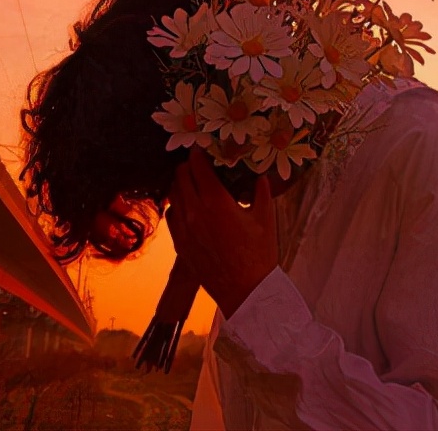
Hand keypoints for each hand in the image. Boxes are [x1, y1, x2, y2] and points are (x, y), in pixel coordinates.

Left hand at [166, 147, 277, 318]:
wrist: (246, 291)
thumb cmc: (259, 253)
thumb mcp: (266, 218)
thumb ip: (261, 192)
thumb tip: (260, 175)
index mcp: (216, 202)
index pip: (198, 167)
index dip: (199, 153)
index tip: (203, 146)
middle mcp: (195, 212)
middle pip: (181, 177)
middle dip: (189, 166)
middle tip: (200, 163)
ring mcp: (184, 230)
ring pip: (173, 196)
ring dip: (181, 184)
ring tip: (194, 182)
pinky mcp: (181, 245)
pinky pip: (172, 217)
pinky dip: (178, 206)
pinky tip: (190, 208)